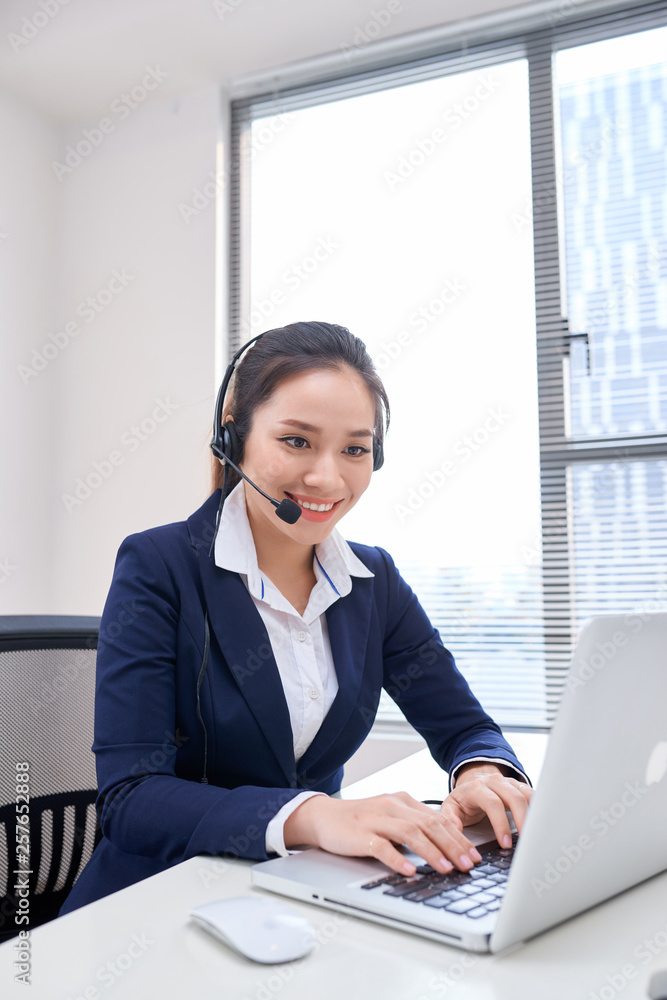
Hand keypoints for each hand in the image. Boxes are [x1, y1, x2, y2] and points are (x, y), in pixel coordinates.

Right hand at [283, 791, 485, 877]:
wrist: (323, 816)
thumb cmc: (361, 820)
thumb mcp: (392, 816)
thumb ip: (415, 824)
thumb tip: (447, 843)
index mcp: (403, 801)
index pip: (438, 819)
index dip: (459, 837)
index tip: (474, 855)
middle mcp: (392, 806)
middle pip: (429, 825)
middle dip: (453, 846)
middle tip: (469, 865)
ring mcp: (375, 820)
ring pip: (410, 833)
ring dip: (432, 852)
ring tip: (448, 869)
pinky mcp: (359, 834)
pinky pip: (381, 846)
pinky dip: (397, 858)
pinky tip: (409, 870)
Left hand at [441, 763, 532, 849]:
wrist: (472, 781)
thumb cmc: (463, 799)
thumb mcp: (450, 807)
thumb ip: (450, 819)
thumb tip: (455, 829)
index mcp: (476, 788)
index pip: (492, 803)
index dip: (500, 823)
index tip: (505, 843)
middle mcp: (494, 782)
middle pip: (514, 797)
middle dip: (522, 820)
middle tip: (526, 842)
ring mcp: (508, 782)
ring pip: (526, 794)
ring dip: (534, 815)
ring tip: (537, 835)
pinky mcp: (519, 786)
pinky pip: (533, 794)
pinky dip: (539, 807)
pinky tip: (542, 823)